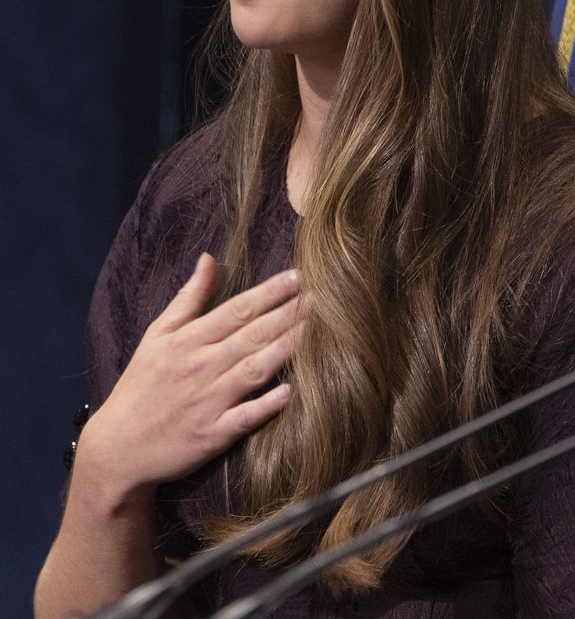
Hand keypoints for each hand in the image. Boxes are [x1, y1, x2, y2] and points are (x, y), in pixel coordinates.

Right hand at [79, 253, 303, 497]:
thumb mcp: (156, 335)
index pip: (237, 310)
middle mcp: (201, 367)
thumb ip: (188, 298)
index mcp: (188, 340)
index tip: (297, 277)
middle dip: (288, 315)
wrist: (118, 448)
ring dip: (287, 349)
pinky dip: (267, 404)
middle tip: (322, 296)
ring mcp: (208, 402)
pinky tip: (291, 390)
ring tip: (318, 331)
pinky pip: (245, 417)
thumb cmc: (141, 386)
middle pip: (253, 335)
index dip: (269, 293)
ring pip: (255, 370)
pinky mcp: (213, 435)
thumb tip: (209, 258)